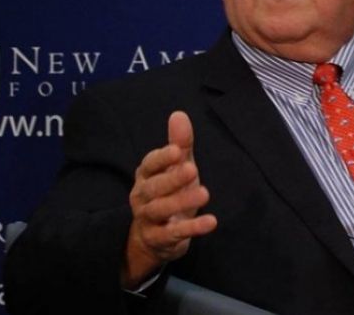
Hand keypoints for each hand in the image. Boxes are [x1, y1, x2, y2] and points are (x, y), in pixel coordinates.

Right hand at [121, 111, 217, 287]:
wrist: (153, 238)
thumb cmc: (168, 193)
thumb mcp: (177, 167)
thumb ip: (180, 144)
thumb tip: (179, 114)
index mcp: (146, 175)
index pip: (149, 164)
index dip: (161, 158)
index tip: (176, 151)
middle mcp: (142, 196)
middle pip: (153, 187)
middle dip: (172, 178)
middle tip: (192, 169)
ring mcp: (147, 219)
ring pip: (160, 210)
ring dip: (181, 202)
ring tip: (205, 193)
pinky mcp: (158, 239)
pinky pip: (173, 234)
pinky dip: (192, 229)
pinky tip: (211, 222)